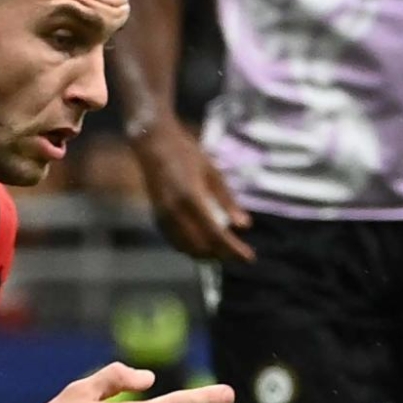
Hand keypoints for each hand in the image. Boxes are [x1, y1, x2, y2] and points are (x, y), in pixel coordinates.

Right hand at [130, 118, 254, 262]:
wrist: (153, 144)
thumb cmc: (187, 155)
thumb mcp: (213, 173)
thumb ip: (228, 201)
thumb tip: (245, 226)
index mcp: (191, 197)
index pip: (215, 232)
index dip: (233, 248)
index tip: (249, 257)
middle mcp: (174, 210)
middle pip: (200, 245)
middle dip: (220, 254)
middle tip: (238, 254)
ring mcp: (163, 215)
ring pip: (186, 247)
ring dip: (206, 254)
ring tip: (224, 253)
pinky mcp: (156, 216)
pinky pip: (174, 241)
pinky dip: (190, 248)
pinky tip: (203, 246)